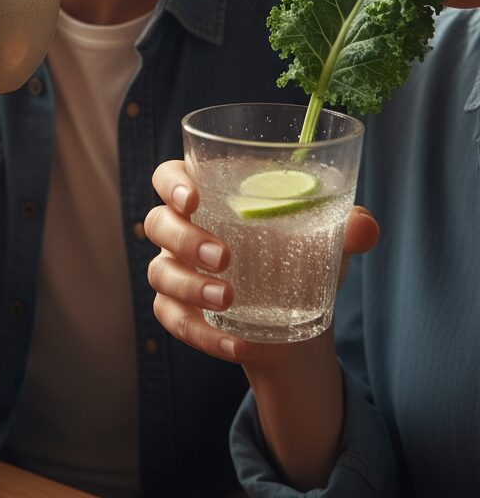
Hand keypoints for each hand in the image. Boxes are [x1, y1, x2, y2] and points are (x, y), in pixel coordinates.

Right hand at [144, 159, 379, 367]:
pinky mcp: (178, 310)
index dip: (172, 184)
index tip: (194, 199)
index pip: (168, 177)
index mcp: (206, 194)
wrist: (296, 321)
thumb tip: (364, 225)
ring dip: (190, 286)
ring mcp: (174, 270)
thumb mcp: (324, 240)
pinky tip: (237, 345)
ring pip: (159, 273)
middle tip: (224, 257)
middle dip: (185, 239)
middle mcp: (180, 228)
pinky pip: (174, 319)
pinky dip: (203, 334)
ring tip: (229, 300)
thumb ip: (345, 227)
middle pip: (158, 222)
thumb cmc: (298, 257)